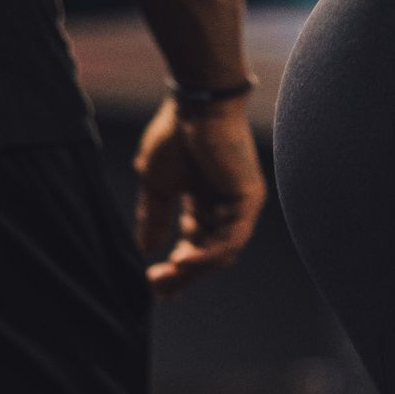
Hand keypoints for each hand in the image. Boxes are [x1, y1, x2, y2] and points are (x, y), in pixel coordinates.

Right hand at [135, 96, 267, 295]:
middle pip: (207, 255)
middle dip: (181, 274)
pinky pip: (230, 240)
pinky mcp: (248, 200)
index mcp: (203, 202)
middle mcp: (224, 207)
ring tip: (166, 276)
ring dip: (192, 270)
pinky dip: (208, 256)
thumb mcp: (157, 185)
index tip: (156, 287)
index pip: (195, 245)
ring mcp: (239, 205)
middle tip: (156, 284)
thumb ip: (153, 218)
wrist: (194, 106)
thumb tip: (146, 250)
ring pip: (219, 253)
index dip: (177, 269)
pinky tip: (185, 262)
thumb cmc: (175, 135)